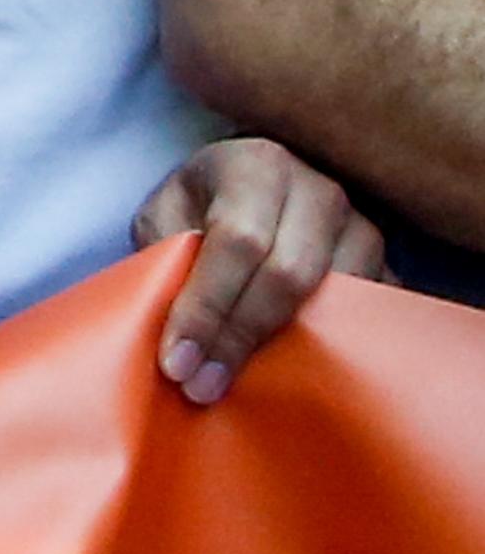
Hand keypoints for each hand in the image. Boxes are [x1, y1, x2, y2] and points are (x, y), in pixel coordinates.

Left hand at [133, 133, 385, 404]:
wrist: (264, 186)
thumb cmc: (205, 202)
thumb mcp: (167, 212)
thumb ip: (166, 255)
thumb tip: (175, 328)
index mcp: (256, 167)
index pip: (237, 241)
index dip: (207, 307)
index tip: (178, 362)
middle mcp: (319, 192)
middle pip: (288, 275)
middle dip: (239, 337)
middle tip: (202, 386)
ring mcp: (363, 228)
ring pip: (334, 300)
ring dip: (285, 350)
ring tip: (240, 387)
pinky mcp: (387, 267)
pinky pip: (368, 317)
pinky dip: (332, 349)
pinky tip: (292, 375)